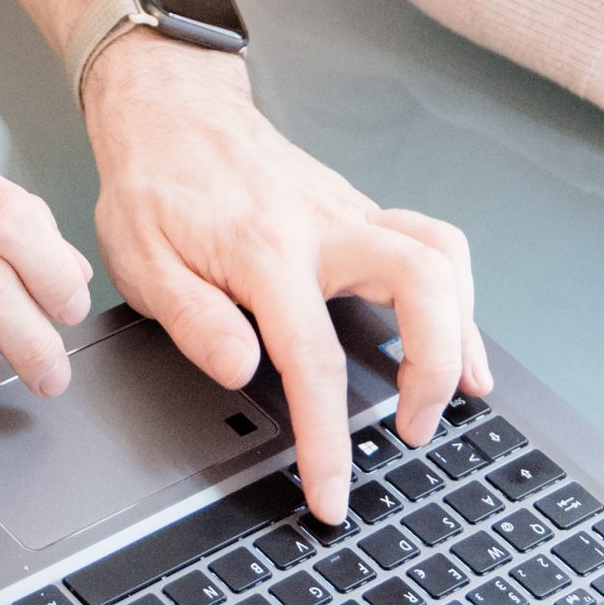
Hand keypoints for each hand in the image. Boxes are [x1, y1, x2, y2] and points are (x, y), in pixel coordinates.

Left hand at [83, 37, 492, 523]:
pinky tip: (453, 334)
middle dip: (434, 366)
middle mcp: (324, 228)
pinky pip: (432, 245)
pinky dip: (455, 293)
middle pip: (422, 284)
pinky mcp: (362, 210)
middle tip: (413, 425)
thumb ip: (194, 320)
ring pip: (444, 255)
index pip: (312, 360)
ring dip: (463, 326)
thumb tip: (240, 372)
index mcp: (265, 252)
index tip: (333, 495)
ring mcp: (351, 213)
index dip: (328, 439)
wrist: (174, 109)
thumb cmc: (155, 184)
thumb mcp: (140, 260)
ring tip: (461, 388)